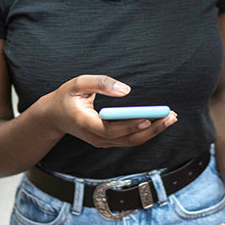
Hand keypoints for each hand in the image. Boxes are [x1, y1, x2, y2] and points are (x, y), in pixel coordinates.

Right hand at [42, 74, 176, 147]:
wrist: (53, 116)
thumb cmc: (66, 97)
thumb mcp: (78, 83)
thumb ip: (101, 83)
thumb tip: (127, 89)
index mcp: (85, 123)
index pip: (110, 130)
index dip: (129, 126)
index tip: (147, 119)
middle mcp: (95, 137)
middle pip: (127, 139)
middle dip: (151, 129)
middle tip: (171, 116)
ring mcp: (101, 141)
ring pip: (131, 141)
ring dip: (152, 131)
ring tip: (171, 118)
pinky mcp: (107, 140)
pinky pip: (129, 139)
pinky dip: (145, 131)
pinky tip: (159, 121)